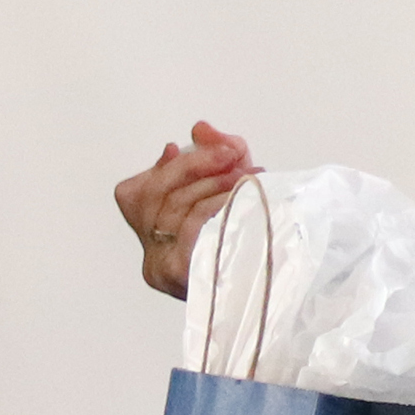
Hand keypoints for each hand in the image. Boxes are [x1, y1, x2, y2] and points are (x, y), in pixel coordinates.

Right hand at [113, 120, 259, 298]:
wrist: (281, 286)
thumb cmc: (255, 243)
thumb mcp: (235, 190)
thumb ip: (216, 155)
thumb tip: (201, 129)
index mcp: (155, 243)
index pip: (133, 195)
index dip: (164, 168)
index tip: (187, 148)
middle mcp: (152, 258)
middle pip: (155, 194)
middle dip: (195, 165)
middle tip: (231, 154)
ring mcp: (164, 269)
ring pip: (176, 206)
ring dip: (214, 183)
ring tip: (249, 176)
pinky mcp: (181, 273)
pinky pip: (192, 222)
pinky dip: (217, 202)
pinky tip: (242, 198)